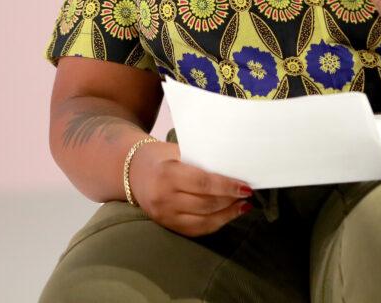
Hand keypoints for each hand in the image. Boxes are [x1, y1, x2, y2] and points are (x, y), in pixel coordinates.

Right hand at [127, 141, 253, 236]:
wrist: (132, 172)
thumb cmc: (162, 157)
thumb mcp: (178, 151)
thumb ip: (202, 160)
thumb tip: (234, 167)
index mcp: (167, 174)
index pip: (203, 183)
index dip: (227, 186)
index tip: (246, 186)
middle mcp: (164, 198)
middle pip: (206, 204)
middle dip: (231, 200)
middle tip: (248, 193)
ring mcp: (165, 215)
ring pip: (204, 220)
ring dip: (228, 214)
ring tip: (244, 205)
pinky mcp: (167, 226)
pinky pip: (197, 229)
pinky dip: (216, 223)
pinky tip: (230, 215)